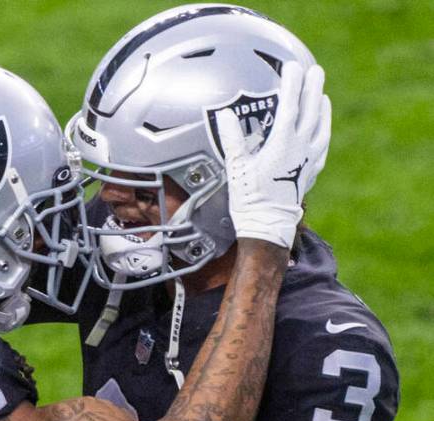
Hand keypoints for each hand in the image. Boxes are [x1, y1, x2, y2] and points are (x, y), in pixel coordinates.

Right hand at [216, 61, 331, 248]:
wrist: (268, 226)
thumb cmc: (250, 198)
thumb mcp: (236, 167)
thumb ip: (233, 138)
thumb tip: (224, 115)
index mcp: (283, 143)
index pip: (290, 105)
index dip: (291, 84)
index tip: (291, 66)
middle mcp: (301, 148)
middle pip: (311, 111)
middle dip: (313, 88)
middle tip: (315, 70)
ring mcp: (309, 160)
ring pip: (321, 127)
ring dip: (322, 109)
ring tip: (322, 96)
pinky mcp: (310, 173)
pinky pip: (322, 147)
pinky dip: (323, 133)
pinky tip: (322, 130)